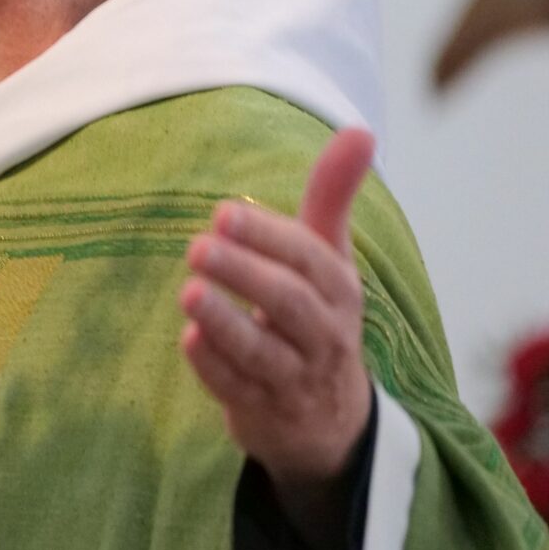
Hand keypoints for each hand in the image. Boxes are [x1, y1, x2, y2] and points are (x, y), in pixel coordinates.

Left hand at [180, 128, 376, 500]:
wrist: (330, 419)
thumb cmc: (319, 317)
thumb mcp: (330, 259)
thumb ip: (333, 197)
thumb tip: (360, 130)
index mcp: (339, 291)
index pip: (310, 260)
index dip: (269, 237)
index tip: (223, 213)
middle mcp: (324, 335)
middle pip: (289, 304)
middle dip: (246, 273)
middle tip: (197, 247)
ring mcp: (295, 378)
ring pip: (263, 352)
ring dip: (225, 322)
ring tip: (188, 292)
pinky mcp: (265, 412)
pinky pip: (239, 390)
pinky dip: (214, 367)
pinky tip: (189, 341)